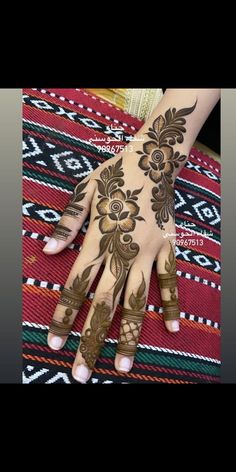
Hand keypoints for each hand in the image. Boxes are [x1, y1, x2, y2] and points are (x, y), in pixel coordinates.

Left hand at [43, 141, 180, 382]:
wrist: (153, 159)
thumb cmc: (115, 174)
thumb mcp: (85, 191)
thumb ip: (67, 224)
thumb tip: (48, 252)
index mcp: (99, 240)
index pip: (77, 285)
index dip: (63, 315)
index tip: (54, 341)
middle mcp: (123, 252)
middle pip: (104, 304)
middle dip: (91, 339)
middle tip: (81, 372)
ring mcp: (148, 253)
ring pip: (137, 301)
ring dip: (129, 335)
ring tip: (122, 365)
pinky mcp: (167, 248)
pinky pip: (170, 281)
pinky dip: (171, 305)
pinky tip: (172, 329)